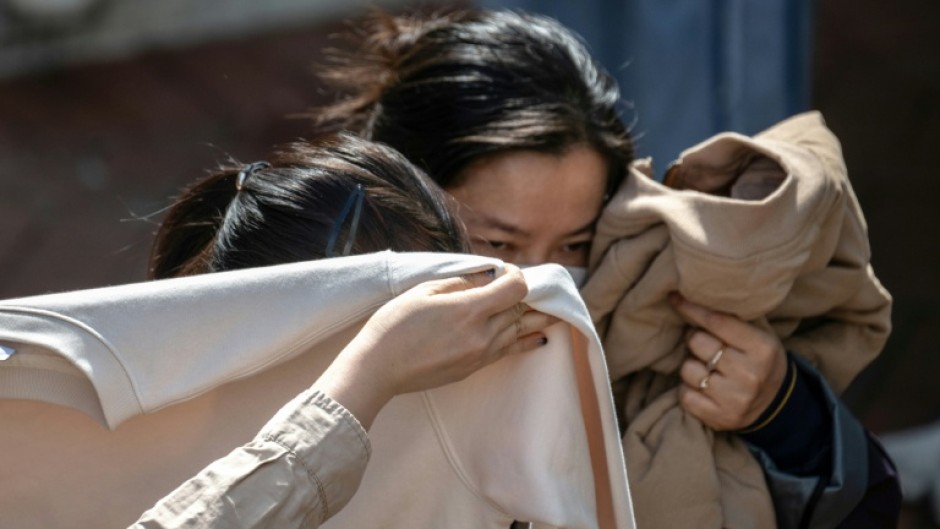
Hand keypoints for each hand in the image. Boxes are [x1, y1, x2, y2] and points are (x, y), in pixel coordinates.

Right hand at [315, 265, 557, 427]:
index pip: (515, 288)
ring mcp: (480, 354)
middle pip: (519, 310)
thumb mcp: (424, 291)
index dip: (515, 275)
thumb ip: (462, 282)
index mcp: (470, 310)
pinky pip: (508, 351)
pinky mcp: (474, 368)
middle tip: (518, 287)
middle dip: (523, 295)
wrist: (378, 369)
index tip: (504, 271)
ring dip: (532, 318)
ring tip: (549, 311)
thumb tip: (488, 276)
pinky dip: (525, 341)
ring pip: (518, 332)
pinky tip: (539, 337)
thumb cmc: (394, 325)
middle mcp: (482, 334)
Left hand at [669, 293, 787, 430]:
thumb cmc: (760, 361)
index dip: (692, 309)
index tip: (675, 297)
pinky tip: (704, 388)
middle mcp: (749, 374)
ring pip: (687, 370)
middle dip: (696, 341)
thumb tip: (696, 295)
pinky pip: (685, 395)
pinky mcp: (719, 418)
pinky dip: (689, 390)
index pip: (716, 322)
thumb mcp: (759, 335)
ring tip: (708, 369)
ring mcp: (734, 398)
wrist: (776, 405)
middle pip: (697, 343)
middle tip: (706, 345)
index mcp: (761, 348)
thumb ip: (734, 318)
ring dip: (692, 367)